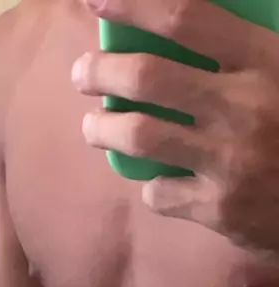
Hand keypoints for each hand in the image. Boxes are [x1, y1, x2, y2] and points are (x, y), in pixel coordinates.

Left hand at [72, 0, 278, 257]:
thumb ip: (243, 51)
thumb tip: (179, 28)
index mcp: (265, 61)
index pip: (185, 18)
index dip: (132, 5)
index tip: (96, 0)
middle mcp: (243, 106)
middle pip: (147, 77)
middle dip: (101, 71)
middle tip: (82, 74)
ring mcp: (228, 161)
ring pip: (141, 137)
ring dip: (104, 129)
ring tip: (93, 126)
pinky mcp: (219, 208)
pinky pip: (161, 193)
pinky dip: (151, 188)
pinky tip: (156, 184)